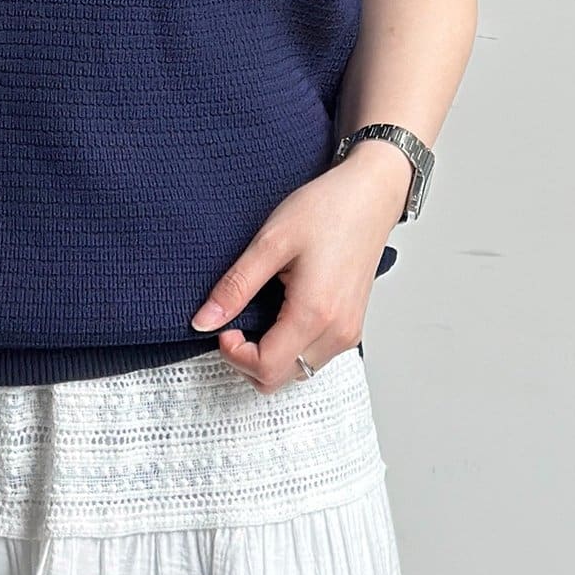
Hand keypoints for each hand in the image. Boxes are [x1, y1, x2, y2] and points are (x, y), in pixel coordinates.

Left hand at [188, 153, 407, 394]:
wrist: (370, 195)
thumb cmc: (326, 209)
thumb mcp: (270, 241)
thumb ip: (235, 287)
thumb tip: (204, 321)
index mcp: (314, 313)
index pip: (266, 368)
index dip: (234, 355)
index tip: (223, 327)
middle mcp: (337, 333)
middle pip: (280, 378)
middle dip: (248, 359)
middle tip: (235, 322)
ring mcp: (348, 333)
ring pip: (297, 371)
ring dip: (269, 354)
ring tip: (258, 312)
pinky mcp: (352, 326)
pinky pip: (314, 356)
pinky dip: (290, 346)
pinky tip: (280, 312)